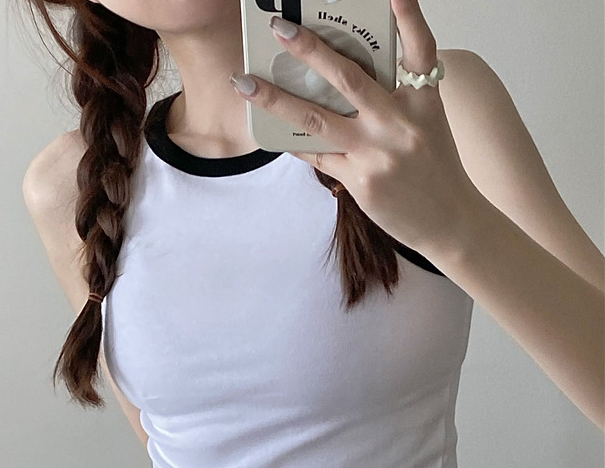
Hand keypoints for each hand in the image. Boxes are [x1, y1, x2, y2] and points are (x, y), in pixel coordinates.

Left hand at [230, 0, 481, 255]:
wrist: (449, 221)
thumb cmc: (436, 169)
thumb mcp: (428, 123)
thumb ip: (394, 99)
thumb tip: (343, 80)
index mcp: (423, 101)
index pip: (419, 49)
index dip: (408, 15)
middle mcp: (399, 123)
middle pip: (349, 78)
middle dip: (310, 50)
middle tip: (280, 27)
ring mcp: (376, 153)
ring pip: (317, 118)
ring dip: (276, 99)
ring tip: (245, 83)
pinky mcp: (360, 181)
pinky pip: (317, 155)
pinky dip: (293, 140)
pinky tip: (270, 129)